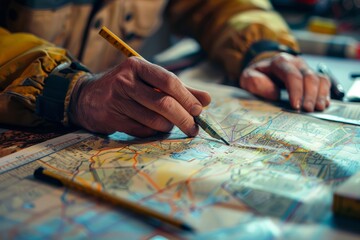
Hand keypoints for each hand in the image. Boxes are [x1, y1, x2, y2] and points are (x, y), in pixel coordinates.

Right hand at [69, 57, 210, 136]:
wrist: (87, 97)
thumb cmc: (126, 88)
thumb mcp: (149, 82)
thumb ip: (179, 89)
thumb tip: (207, 100)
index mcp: (137, 66)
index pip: (169, 81)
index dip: (187, 97)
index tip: (199, 110)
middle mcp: (125, 81)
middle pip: (163, 103)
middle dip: (183, 118)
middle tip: (193, 128)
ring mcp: (117, 100)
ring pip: (154, 120)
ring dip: (169, 127)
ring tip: (172, 126)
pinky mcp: (112, 118)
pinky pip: (142, 131)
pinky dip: (153, 133)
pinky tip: (155, 129)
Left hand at [239, 53, 330, 111]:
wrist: (262, 70)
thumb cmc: (256, 76)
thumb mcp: (248, 78)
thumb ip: (256, 83)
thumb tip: (275, 94)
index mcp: (280, 62)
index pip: (292, 75)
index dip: (296, 91)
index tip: (296, 106)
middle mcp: (296, 63)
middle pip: (309, 77)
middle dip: (309, 95)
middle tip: (307, 110)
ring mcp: (305, 69)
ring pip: (320, 79)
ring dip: (320, 95)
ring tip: (317, 109)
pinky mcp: (312, 76)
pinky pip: (324, 82)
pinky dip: (325, 94)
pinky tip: (322, 104)